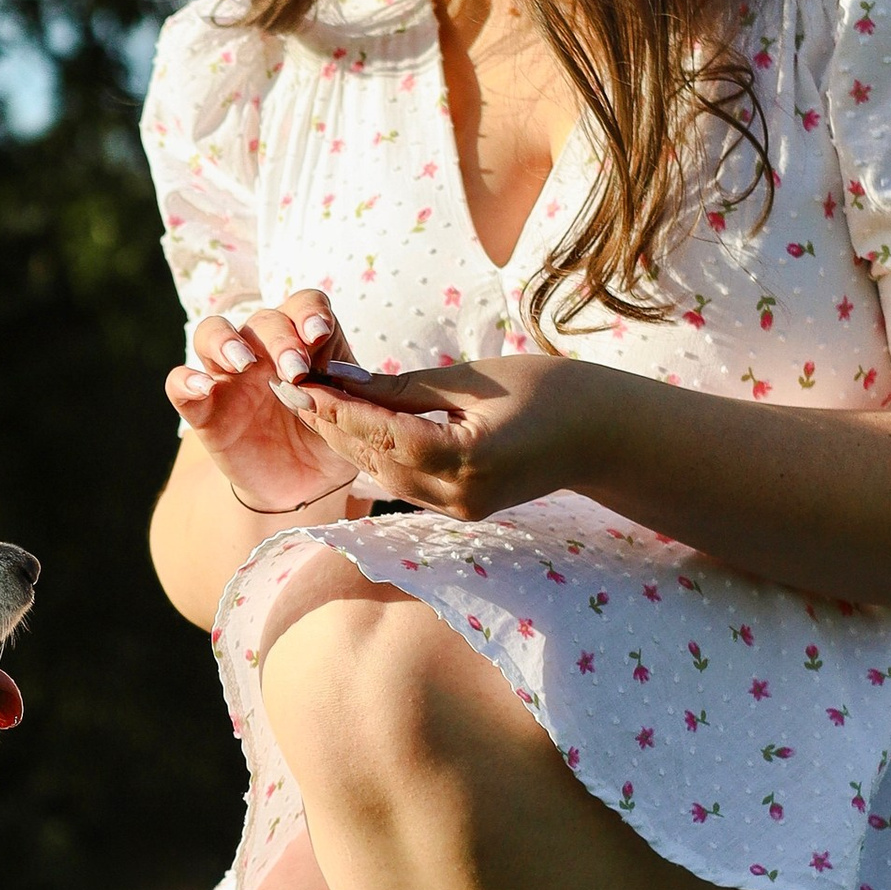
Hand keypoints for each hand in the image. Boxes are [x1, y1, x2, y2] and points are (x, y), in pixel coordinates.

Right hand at [168, 287, 360, 514]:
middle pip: (262, 319)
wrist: (305, 487)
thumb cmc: (330, 441)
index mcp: (304, 344)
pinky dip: (186, 380)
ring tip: (243, 363)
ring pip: (212, 332)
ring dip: (226, 340)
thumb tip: (349, 380)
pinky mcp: (203, 408)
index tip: (319, 333)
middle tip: (295, 369)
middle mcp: (263, 351)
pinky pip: (180, 383)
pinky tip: (203, 388)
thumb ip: (350, 396)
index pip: (302, 306)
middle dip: (279, 338)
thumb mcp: (351, 418)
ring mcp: (229, 377)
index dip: (309, 312)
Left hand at [276, 344, 611, 518]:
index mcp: (468, 459)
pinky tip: (348, 432)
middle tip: (289, 390)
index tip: (298, 384)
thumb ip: (405, 386)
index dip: (336, 409)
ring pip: (385, 478)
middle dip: (331, 426)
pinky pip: (405, 485)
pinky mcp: (463, 511)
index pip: (384, 435)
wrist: (601, 435)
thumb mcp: (473, 379)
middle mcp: (460, 495)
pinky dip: (375, 458)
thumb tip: (341, 377)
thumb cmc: (548, 391)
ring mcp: (461, 510)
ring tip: (311, 406)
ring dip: (347, 444)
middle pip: (376, 462)